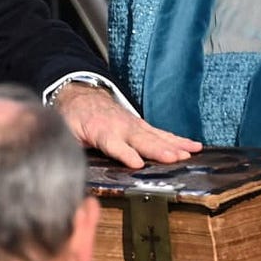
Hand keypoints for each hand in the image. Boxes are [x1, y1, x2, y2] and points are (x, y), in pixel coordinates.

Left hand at [53, 84, 199, 166]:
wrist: (81, 95)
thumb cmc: (74, 118)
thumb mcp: (66, 133)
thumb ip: (72, 148)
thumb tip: (72, 165)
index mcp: (100, 131)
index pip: (114, 145)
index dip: (125, 154)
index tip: (136, 163)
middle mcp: (121, 127)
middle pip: (141, 141)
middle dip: (158, 150)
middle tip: (174, 158)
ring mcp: (134, 125)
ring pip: (156, 136)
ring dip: (174, 145)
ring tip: (189, 153)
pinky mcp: (142, 126)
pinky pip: (162, 133)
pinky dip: (179, 140)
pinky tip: (194, 146)